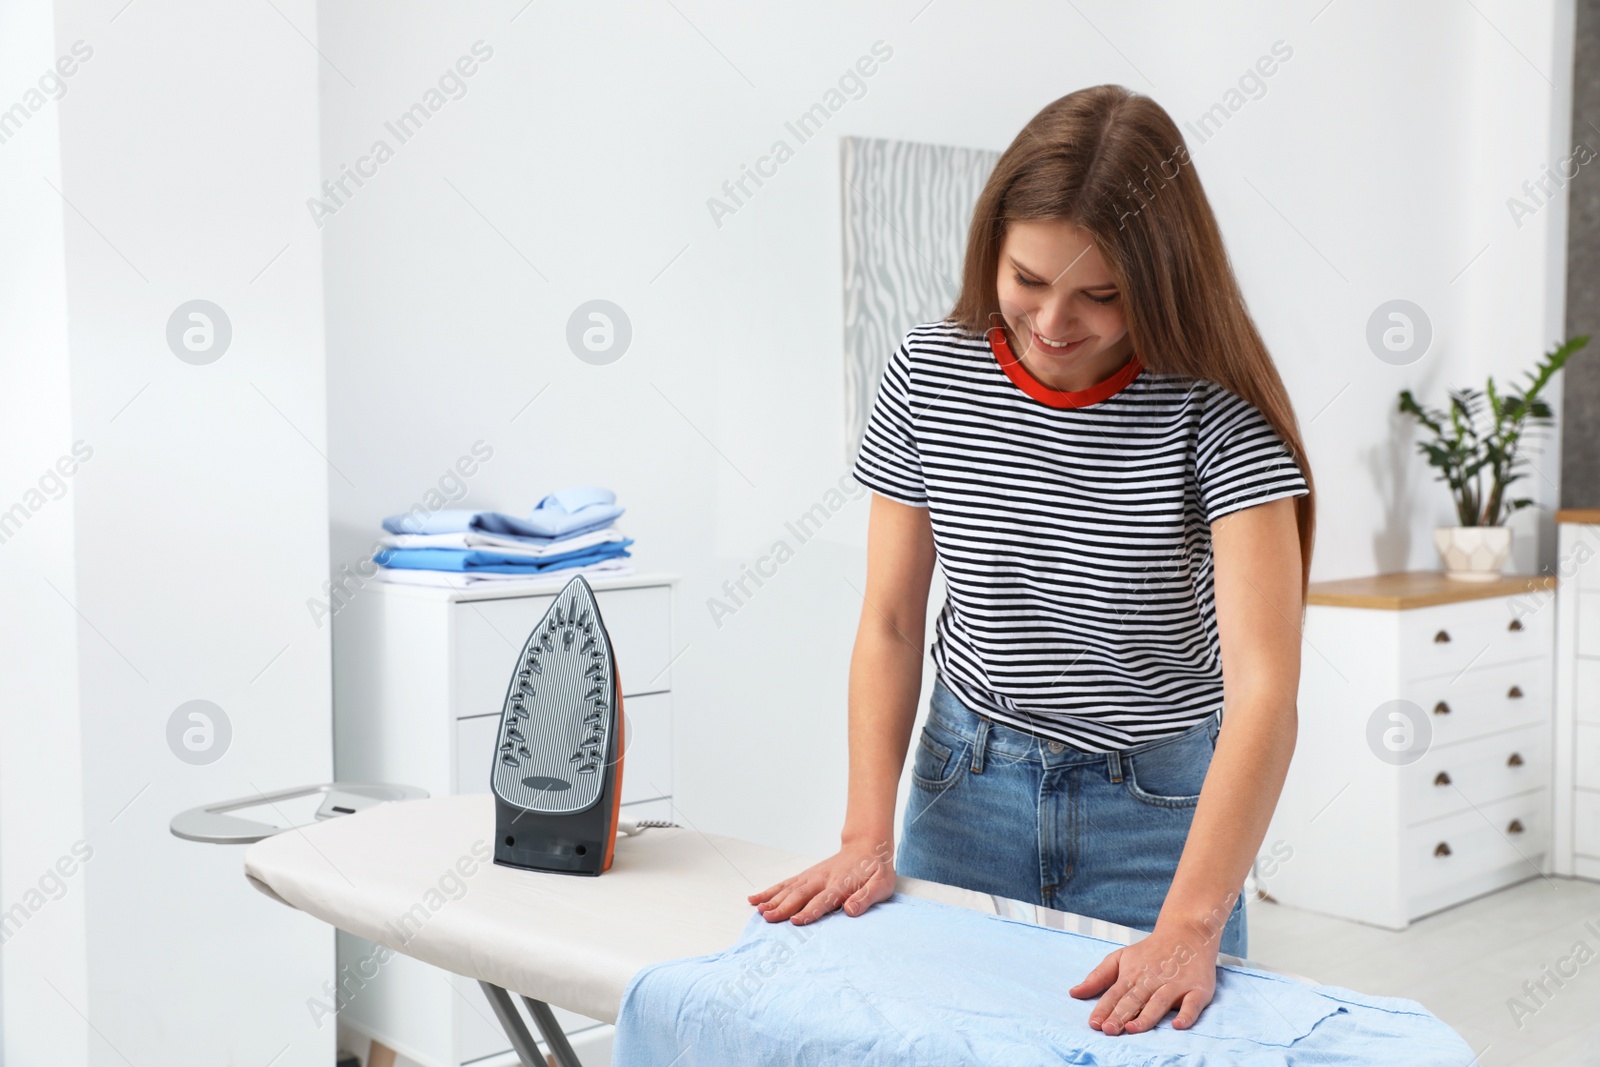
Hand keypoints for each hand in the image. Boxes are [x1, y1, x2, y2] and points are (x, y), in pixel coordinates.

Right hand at [746, 837, 895, 924]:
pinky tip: (756, 898)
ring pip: (789, 888)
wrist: (867, 846)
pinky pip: (786, 883)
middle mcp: (822, 880)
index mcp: (841, 885)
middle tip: (768, 918)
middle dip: (783, 907)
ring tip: (759, 910)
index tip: (796, 921)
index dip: (809, 911)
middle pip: (800, 894)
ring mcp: (812, 876)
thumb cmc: (876, 870)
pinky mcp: (806, 875)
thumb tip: (851, 910)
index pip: (823, 901)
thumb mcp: (881, 885)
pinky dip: (770, 891)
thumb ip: (866, 898)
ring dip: (773, 899)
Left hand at [1069, 919, 1219, 1035]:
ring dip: (1147, 1016)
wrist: (1186, 933)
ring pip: (1159, 1003)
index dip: (1104, 1009)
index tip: (1094, 1024)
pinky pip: (1193, 1004)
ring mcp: (1175, 985)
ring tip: (1133, 1028)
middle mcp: (1152, 981)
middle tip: (1108, 1030)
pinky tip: (1178, 1025)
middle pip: (1134, 1000)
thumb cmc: (1150, 951)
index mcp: (1132, 975)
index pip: (1115, 994)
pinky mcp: (1197, 990)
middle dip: (1120, 1015)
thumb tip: (1074, 993)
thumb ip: (1098, 977)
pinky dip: (1186, 1015)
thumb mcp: (1120, 958)